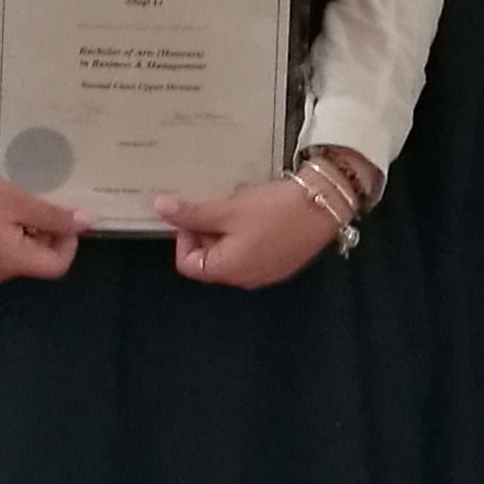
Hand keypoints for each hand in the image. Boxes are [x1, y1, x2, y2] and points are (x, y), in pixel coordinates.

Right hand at [0, 149, 81, 281]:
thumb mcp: (17, 201)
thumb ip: (53, 216)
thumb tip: (88, 223)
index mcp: (11, 262)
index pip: (56, 266)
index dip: (68, 242)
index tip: (62, 216)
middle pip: (36, 262)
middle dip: (45, 235)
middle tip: (36, 204)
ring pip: (16, 257)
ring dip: (25, 235)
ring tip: (13, 205)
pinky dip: (5, 236)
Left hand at [159, 175, 337, 291]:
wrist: (324, 205)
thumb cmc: (273, 210)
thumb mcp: (229, 210)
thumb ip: (193, 214)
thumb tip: (160, 208)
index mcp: (229, 270)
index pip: (188, 264)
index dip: (186, 237)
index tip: (197, 214)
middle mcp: (246, 279)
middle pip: (210, 261)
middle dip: (207, 233)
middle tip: (218, 207)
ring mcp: (266, 273)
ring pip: (232, 255)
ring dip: (227, 232)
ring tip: (239, 208)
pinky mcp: (282, 262)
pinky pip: (252, 253)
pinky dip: (247, 236)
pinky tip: (259, 214)